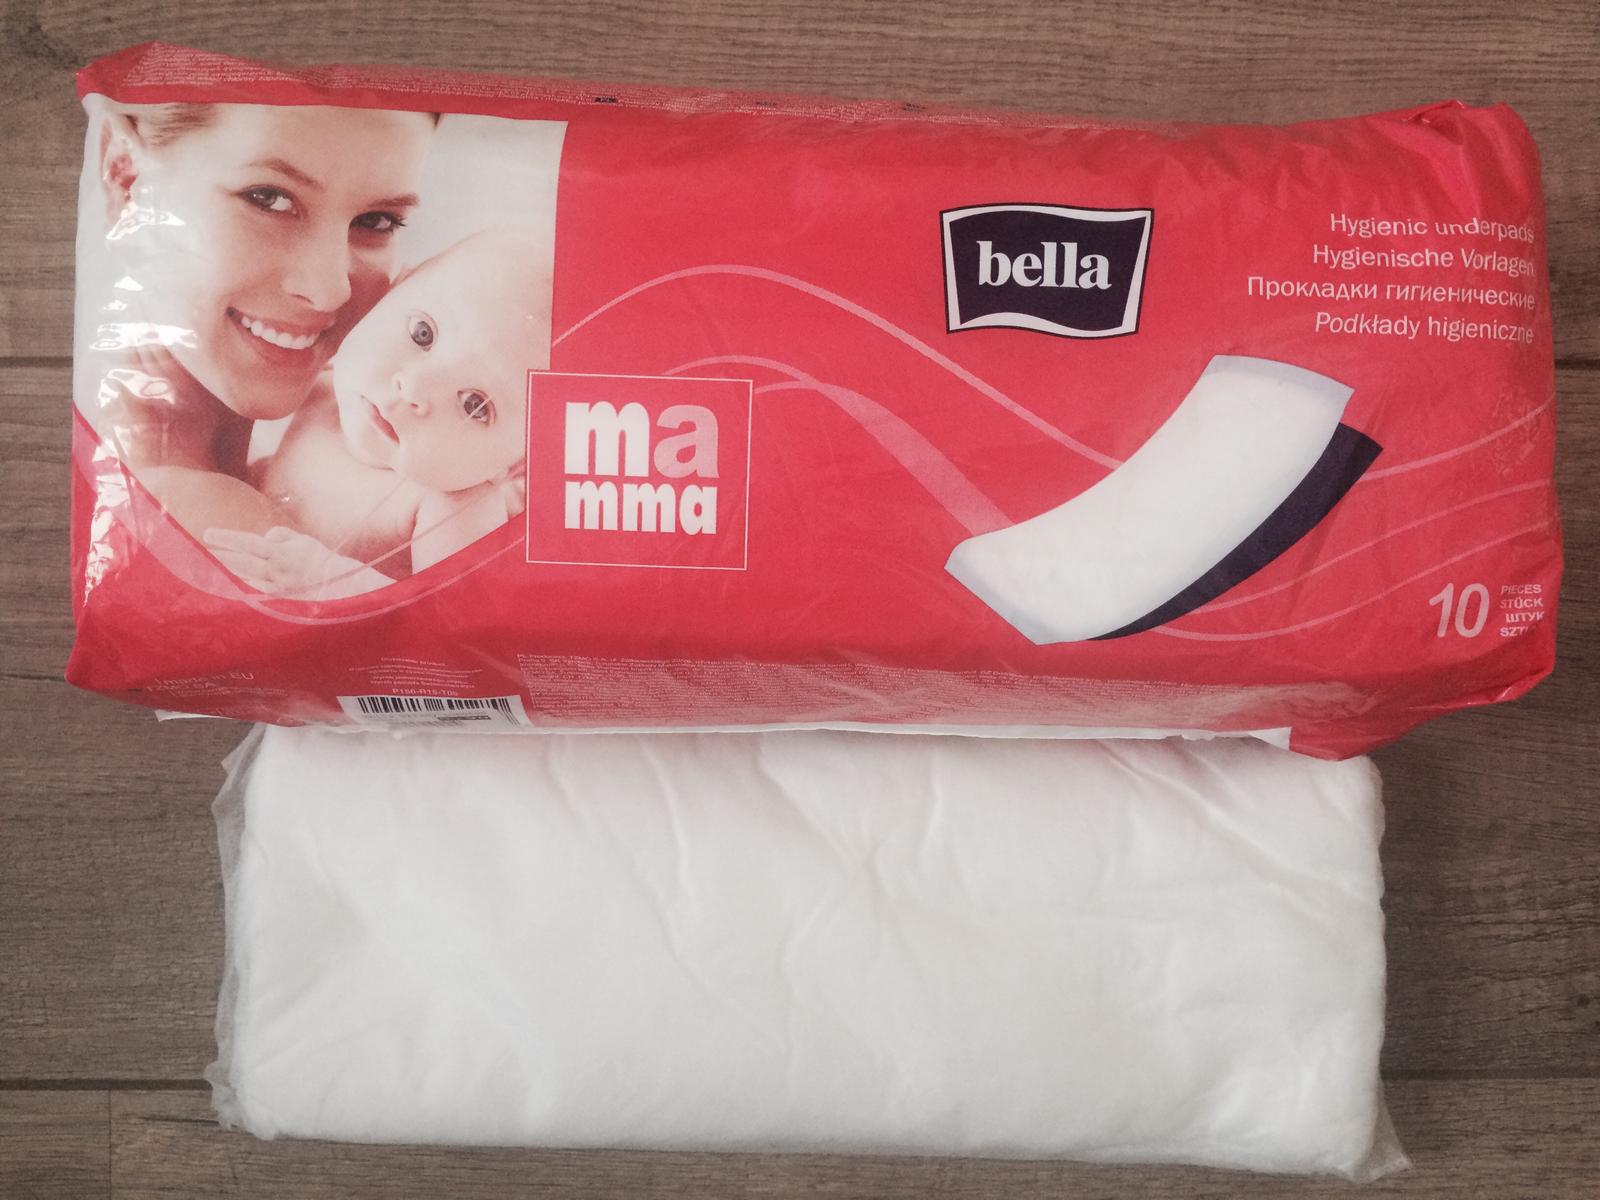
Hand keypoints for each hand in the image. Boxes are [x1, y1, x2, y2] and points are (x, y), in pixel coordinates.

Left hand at [203, 526, 386, 598]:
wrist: (340, 587)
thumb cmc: (321, 560)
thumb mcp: (303, 540)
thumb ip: (281, 536)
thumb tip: (264, 539)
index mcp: (282, 553)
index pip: (248, 543)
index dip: (227, 538)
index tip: (208, 533)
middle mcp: (276, 571)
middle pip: (240, 563)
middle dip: (218, 556)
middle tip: (199, 551)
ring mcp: (275, 588)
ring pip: (243, 579)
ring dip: (224, 573)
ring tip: (206, 568)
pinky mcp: (277, 601)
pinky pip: (253, 593)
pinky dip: (238, 588)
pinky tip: (226, 586)